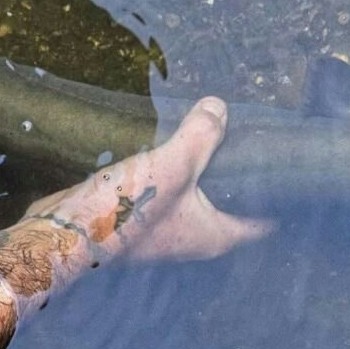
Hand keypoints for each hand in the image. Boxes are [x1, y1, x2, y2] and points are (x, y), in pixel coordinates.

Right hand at [30, 96, 272, 263]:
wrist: (66, 232)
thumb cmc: (127, 209)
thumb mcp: (174, 164)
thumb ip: (202, 135)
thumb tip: (220, 107)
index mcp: (215, 235)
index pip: (264, 221)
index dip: (278, 195)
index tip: (284, 166)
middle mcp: (195, 240)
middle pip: (230, 207)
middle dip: (238, 178)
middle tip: (246, 141)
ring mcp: (166, 234)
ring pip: (197, 202)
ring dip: (202, 178)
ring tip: (209, 140)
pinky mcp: (140, 225)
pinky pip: (168, 198)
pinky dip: (174, 179)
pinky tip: (169, 152)